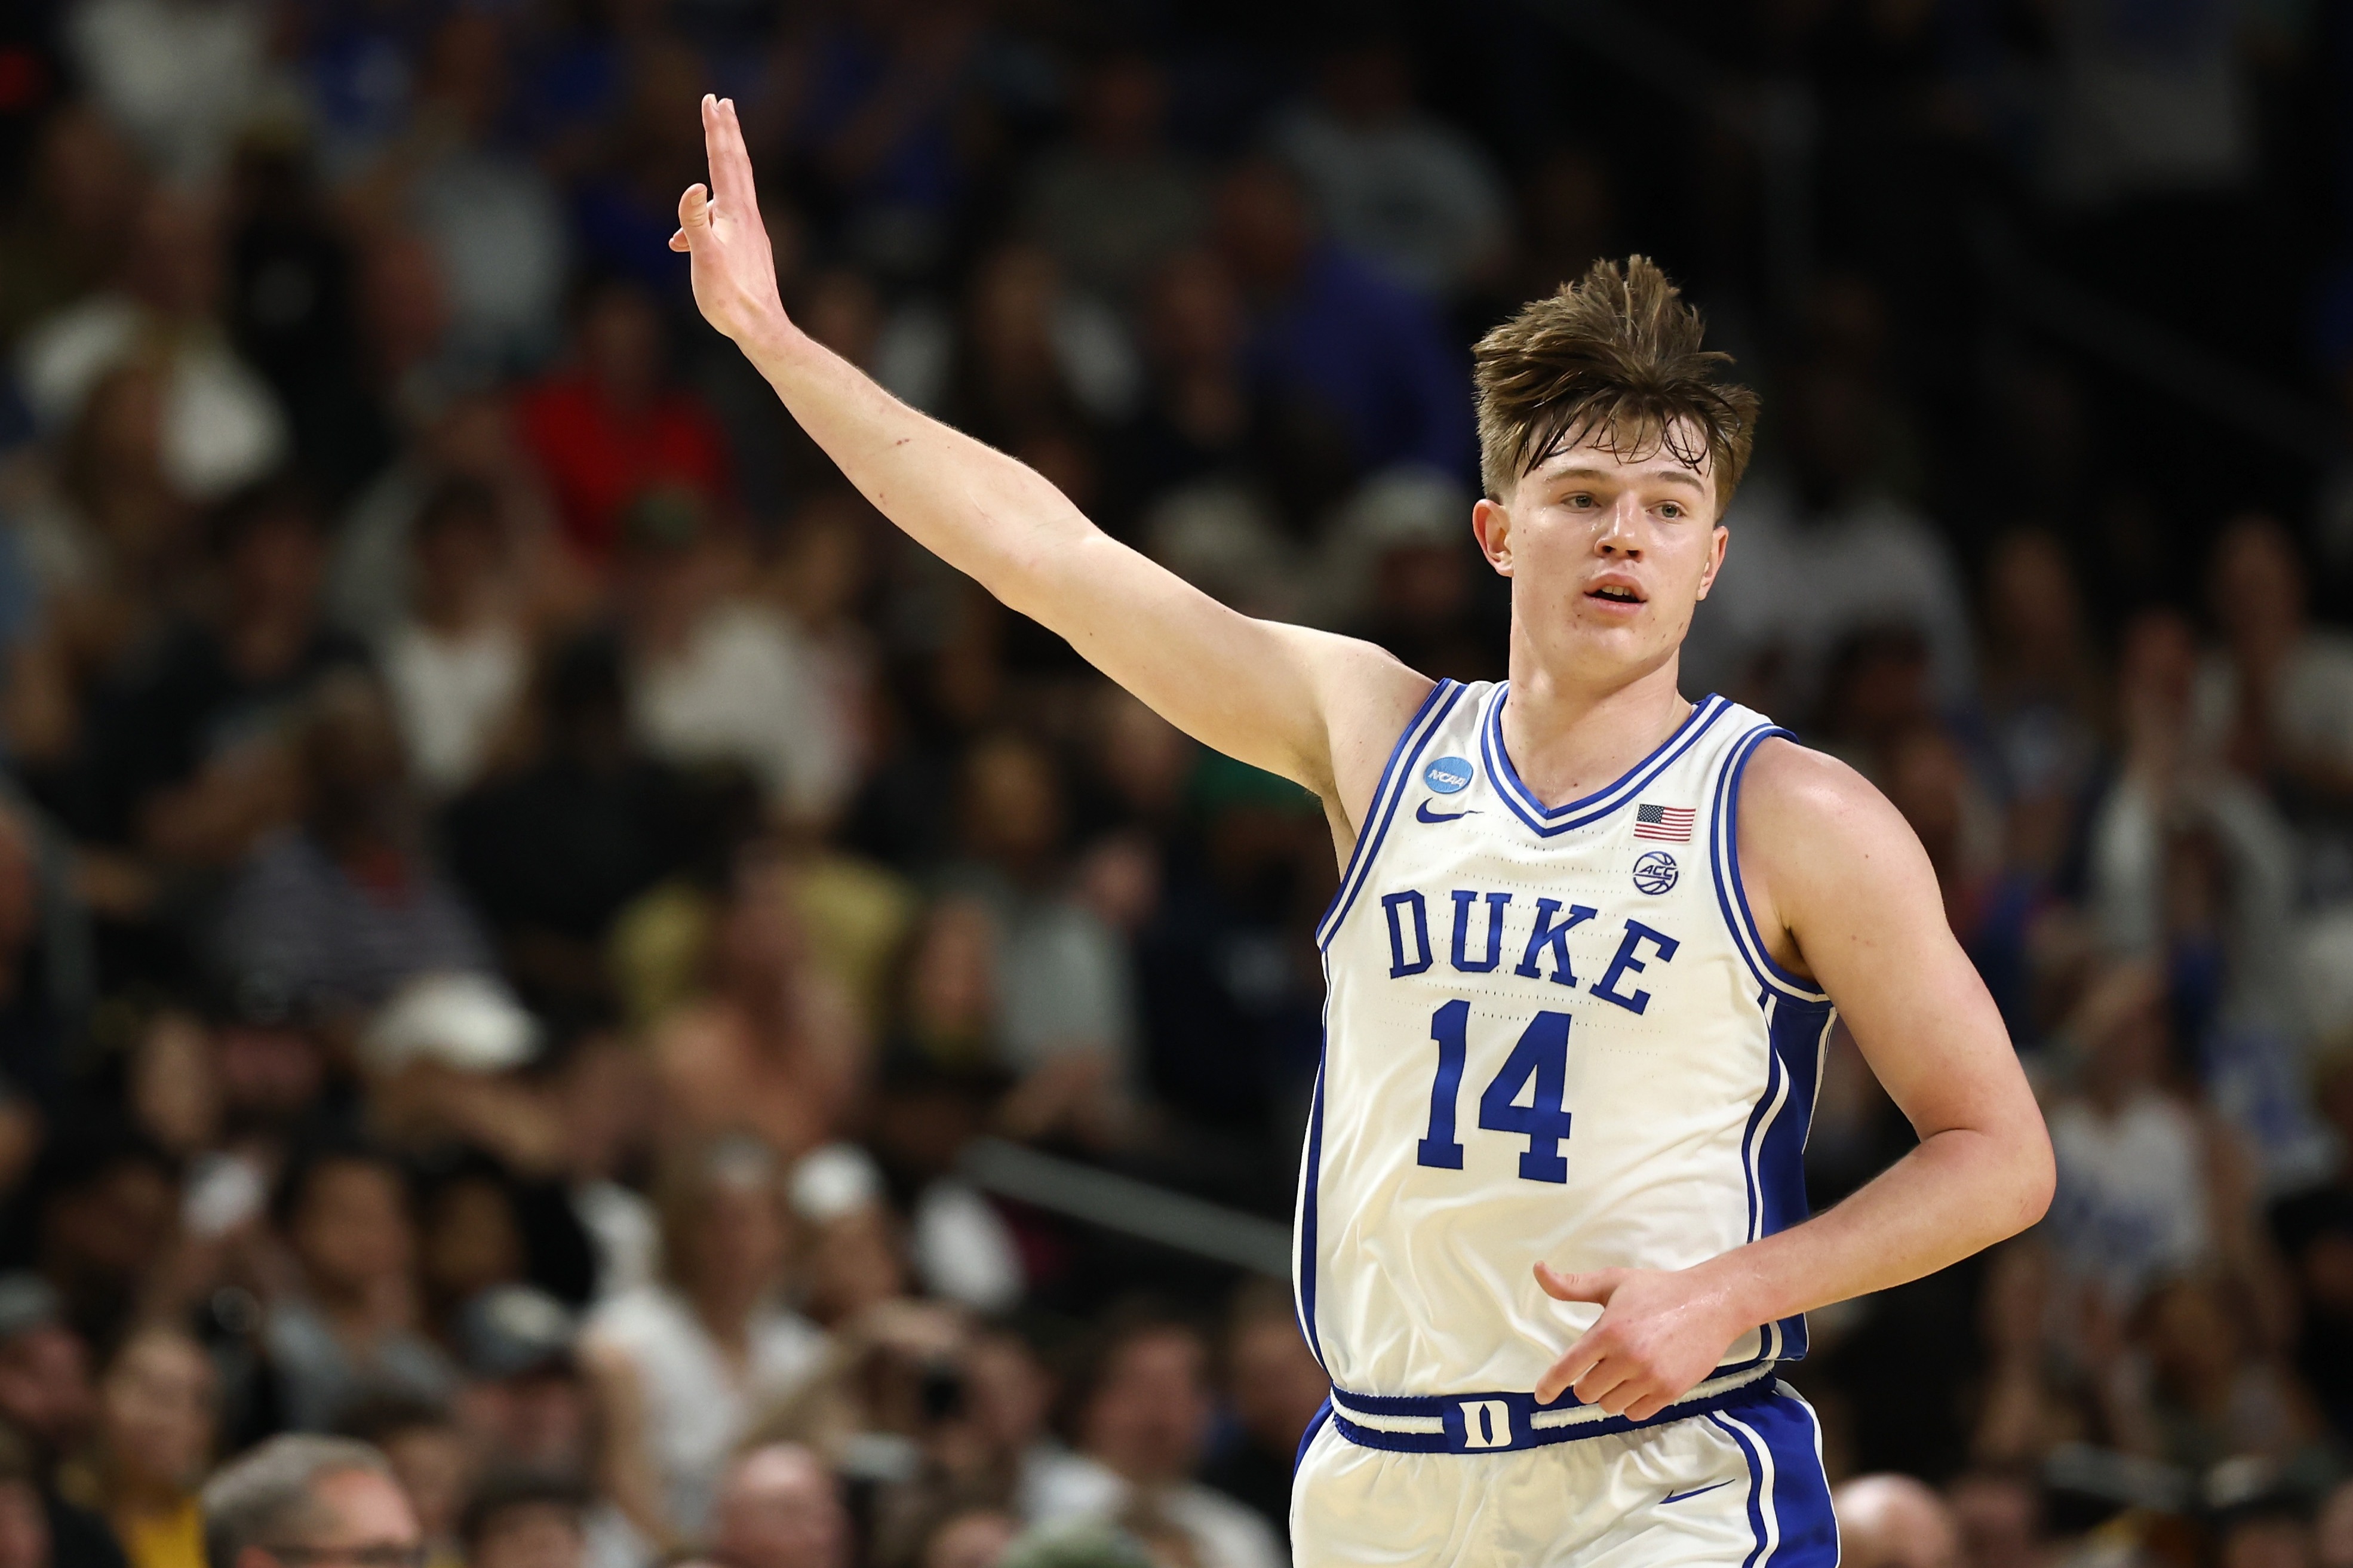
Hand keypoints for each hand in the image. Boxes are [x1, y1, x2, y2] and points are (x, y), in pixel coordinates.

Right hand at [670, 94, 788, 347]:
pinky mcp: (751, 248)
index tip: (712, 99)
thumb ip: (694, 222)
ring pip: (735, 190)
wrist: (761, 329)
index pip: (723, 160)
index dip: (716, 129)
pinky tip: (685, 242)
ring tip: (705, 169)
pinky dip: (709, 214)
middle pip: (737, 165)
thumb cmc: (729, 298)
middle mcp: (747, 216)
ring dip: (721, 169)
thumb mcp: (704, 259)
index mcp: (735, 213)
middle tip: (722, 103)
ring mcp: (752, 232)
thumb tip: (692, 185)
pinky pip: (728, 217)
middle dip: (727, 133)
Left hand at [1531, 1262, 1750, 1419]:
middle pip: (1587, 1391)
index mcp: (1609, 1331)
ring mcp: (1651, 1377)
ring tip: (1623, 1370)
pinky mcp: (1671, 1391)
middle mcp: (1628, 1358)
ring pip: (1611, 1405)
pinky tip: (1638, 1383)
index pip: (1569, 1366)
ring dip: (1610, 1393)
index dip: (1551, 1384)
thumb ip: (1573, 1285)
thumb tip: (1538, 1271)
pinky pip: (1636, 1413)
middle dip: (1587, 1381)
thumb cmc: (1658, 1290)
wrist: (1711, 1303)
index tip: (1541, 1396)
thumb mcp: (1613, 1281)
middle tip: (1603, 1363)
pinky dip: (1631, 1403)